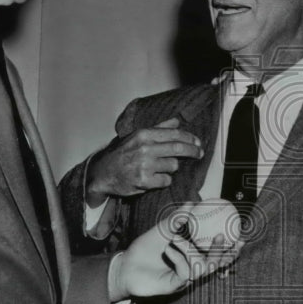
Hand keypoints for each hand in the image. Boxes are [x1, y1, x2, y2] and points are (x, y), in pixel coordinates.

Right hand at [86, 117, 202, 205]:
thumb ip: (158, 128)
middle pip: (178, 148)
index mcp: (144, 135)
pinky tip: (155, 177)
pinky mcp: (144, 181)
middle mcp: (144, 148)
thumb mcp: (137, 136)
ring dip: (171, 167)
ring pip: (173, 166)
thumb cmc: (122, 153)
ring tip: (161, 167)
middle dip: (192, 151)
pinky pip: (166, 180)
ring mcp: (144, 165)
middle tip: (199, 153)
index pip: (174, 134)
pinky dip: (164, 180)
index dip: (189, 138)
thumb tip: (176, 121)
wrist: (103, 172)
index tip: (198, 142)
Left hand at [109, 199, 243, 300]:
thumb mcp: (163, 230)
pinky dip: (179, 257)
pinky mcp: (175, 286)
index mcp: (194, 257)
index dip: (233, 249)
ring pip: (202, 267)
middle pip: (216, 264)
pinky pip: (186, 272)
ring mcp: (185, 279)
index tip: (241, 236)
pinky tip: (168, 249)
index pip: (219, 255)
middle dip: (222, 252)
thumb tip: (193, 203)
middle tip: (221, 237)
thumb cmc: (145, 249)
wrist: (125, 265)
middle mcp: (193, 269)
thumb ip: (178, 218)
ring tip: (177, 239)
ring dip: (191, 250)